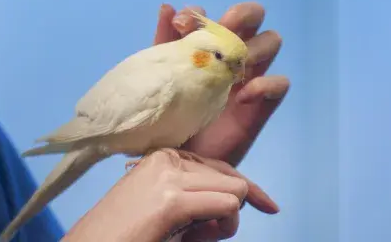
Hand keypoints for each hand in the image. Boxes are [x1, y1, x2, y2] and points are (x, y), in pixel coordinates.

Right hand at [63, 149, 266, 241]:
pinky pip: (227, 206)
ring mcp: (169, 177)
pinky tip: (192, 236)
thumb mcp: (163, 207)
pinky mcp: (172, 201)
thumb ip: (195, 197)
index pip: (220, 166)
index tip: (268, 206)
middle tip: (200, 234)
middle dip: (229, 210)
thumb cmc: (123, 234)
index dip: (247, 189)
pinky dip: (221, 227)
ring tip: (188, 236)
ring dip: (225, 221)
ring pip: (234, 190)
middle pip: (231, 178)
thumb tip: (234, 200)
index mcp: (161, 157)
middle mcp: (166, 159)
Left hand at [153, 2, 289, 166]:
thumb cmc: (167, 118)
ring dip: (256, 46)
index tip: (181, 26)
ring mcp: (247, 79)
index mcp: (201, 48)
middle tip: (222, 33)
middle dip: (242, 14)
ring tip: (233, 67)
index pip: (208, 16)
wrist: (175, 162)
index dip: (197, 14)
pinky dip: (266, 84)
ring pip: (271, 41)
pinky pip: (280, 84)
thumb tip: (167, 7)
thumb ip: (163, 44)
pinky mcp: (260, 106)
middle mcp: (228, 57)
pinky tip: (243, 97)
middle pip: (251, 18)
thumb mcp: (160, 80)